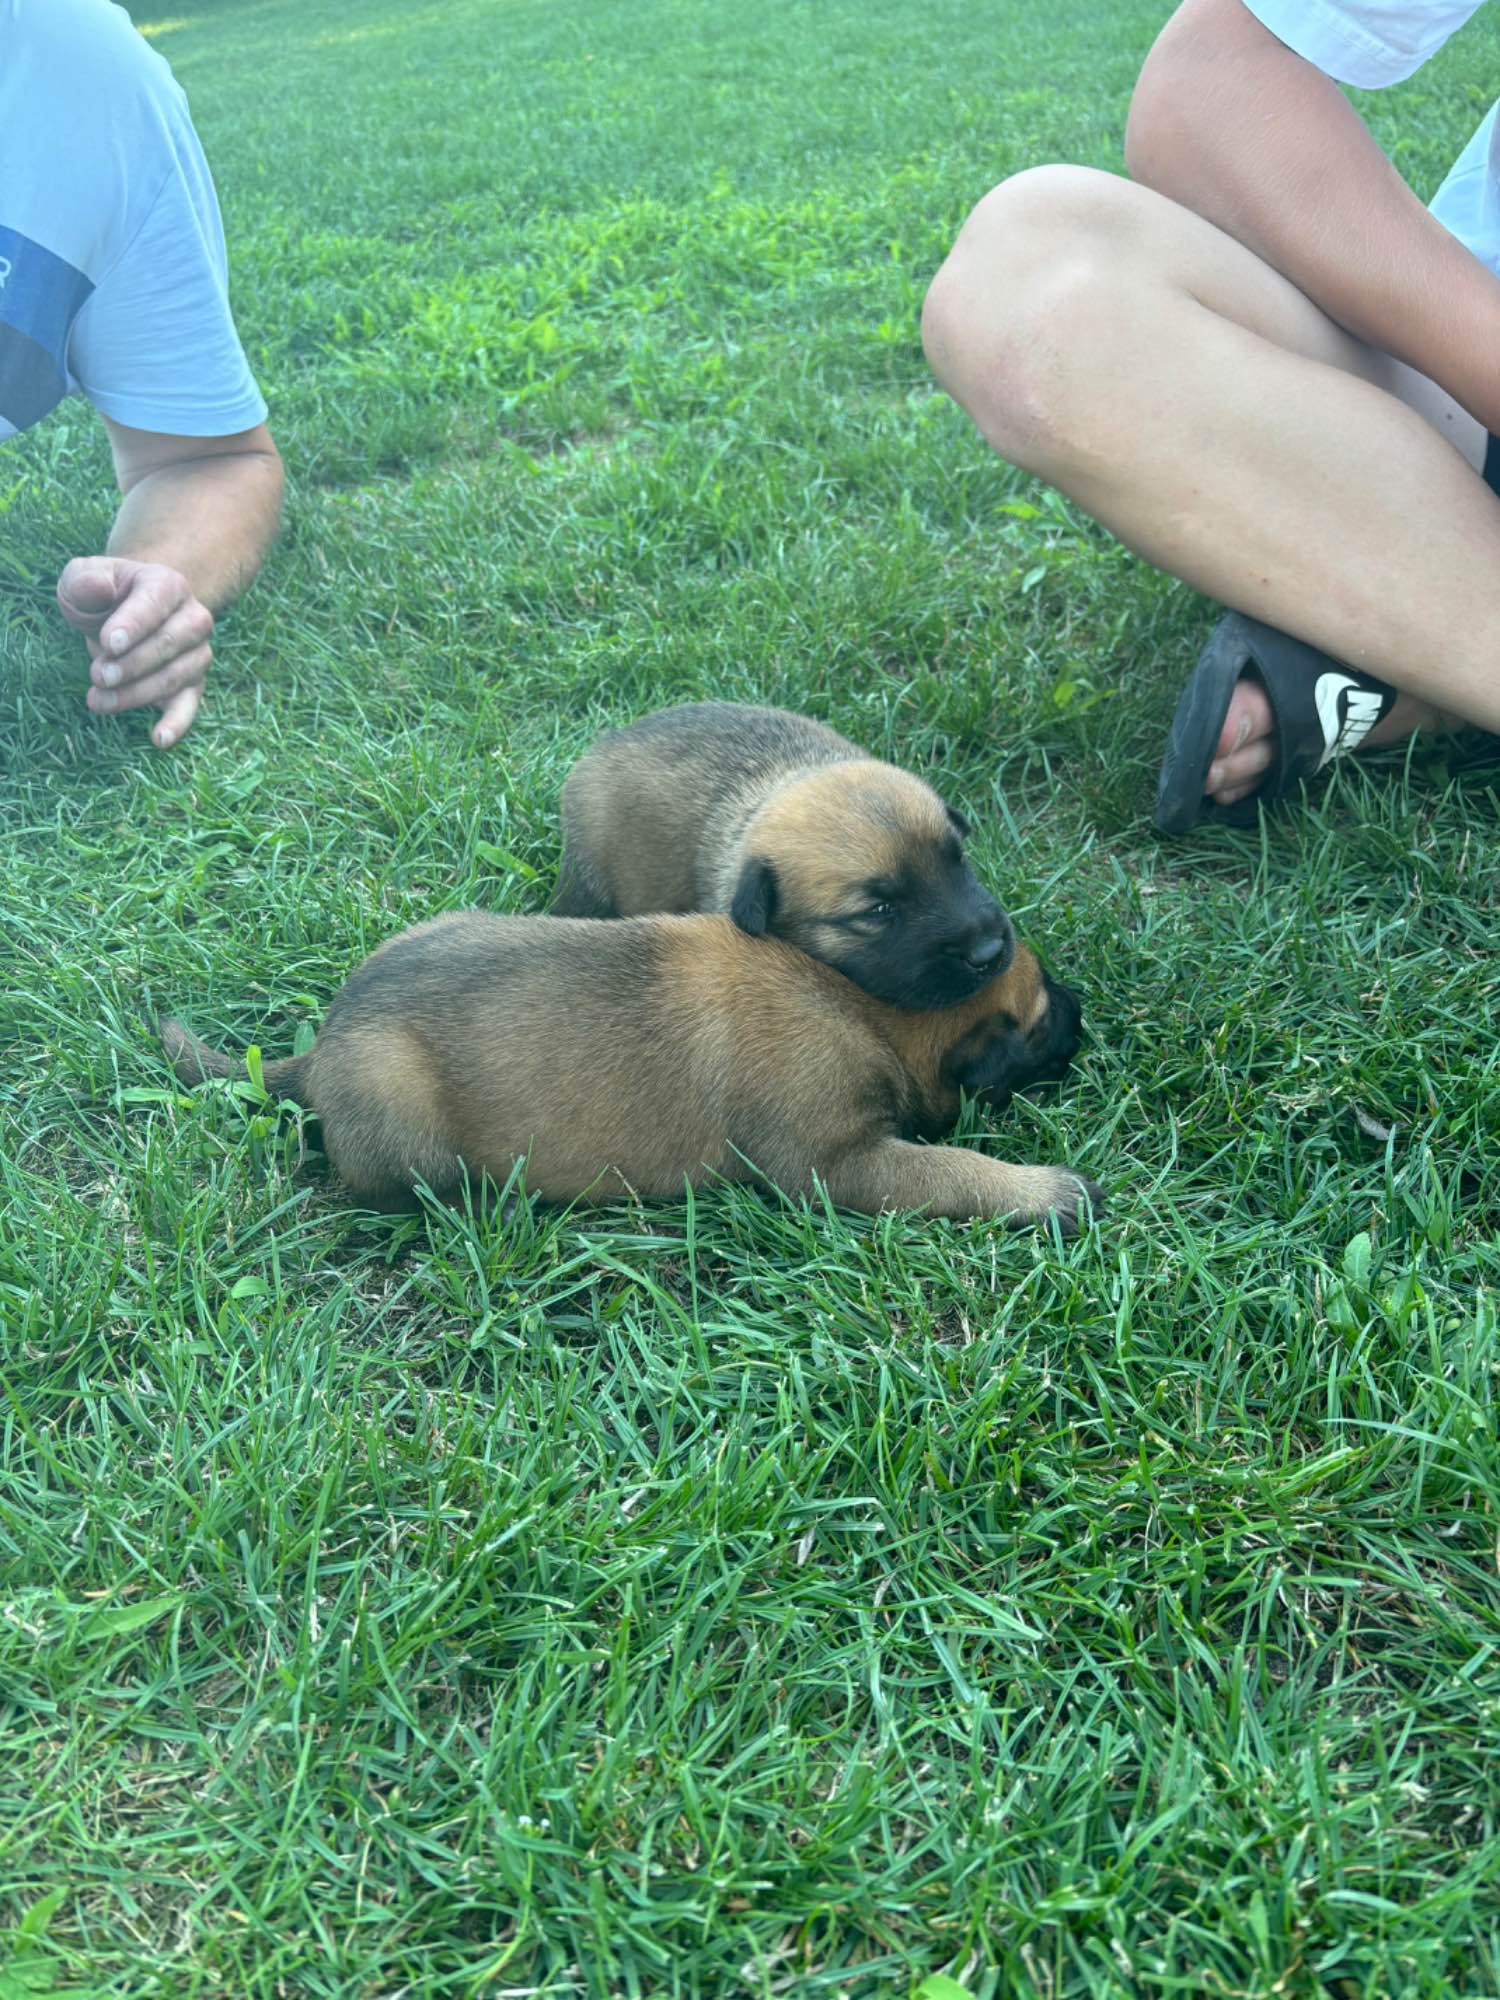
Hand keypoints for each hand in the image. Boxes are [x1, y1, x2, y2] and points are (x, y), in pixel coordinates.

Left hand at [56, 554, 214, 748]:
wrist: (124, 614)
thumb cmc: (102, 596)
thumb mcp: (84, 579)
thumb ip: (86, 580)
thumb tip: (100, 589)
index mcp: (168, 584)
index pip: (154, 604)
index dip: (133, 625)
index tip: (108, 644)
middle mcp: (193, 618)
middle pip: (169, 643)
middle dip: (132, 664)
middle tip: (96, 675)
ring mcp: (197, 653)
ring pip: (175, 677)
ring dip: (136, 694)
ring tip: (97, 701)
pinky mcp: (193, 684)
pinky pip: (190, 705)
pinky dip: (177, 724)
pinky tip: (159, 740)